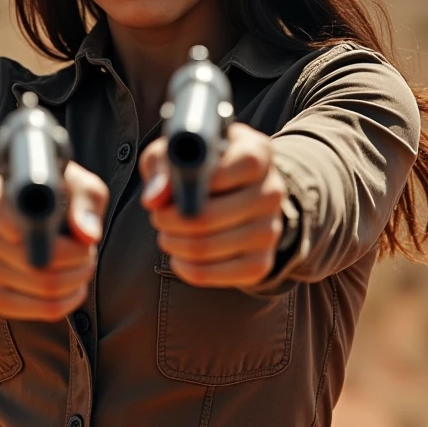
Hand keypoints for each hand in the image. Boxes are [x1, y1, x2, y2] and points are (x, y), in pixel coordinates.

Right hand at [0, 163, 108, 320]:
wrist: (36, 217)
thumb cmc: (60, 198)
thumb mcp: (78, 187)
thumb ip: (84, 204)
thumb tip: (87, 235)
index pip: (25, 228)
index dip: (61, 240)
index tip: (77, 239)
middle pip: (41, 262)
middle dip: (79, 260)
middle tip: (88, 251)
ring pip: (46, 287)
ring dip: (77, 279)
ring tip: (82, 263)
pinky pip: (42, 310)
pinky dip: (69, 301)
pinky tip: (74, 285)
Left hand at [139, 122, 286, 288]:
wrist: (231, 195)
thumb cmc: (199, 167)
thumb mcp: (177, 152)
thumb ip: (163, 165)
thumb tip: (155, 197)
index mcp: (258, 153)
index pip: (241, 165)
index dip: (201, 179)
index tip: (177, 186)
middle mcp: (272, 191)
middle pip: (208, 216)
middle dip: (169, 220)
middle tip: (158, 216)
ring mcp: (269, 229)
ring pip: (205, 247)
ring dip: (172, 243)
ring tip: (166, 233)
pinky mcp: (260, 263)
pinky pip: (211, 274)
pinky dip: (184, 266)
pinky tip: (179, 254)